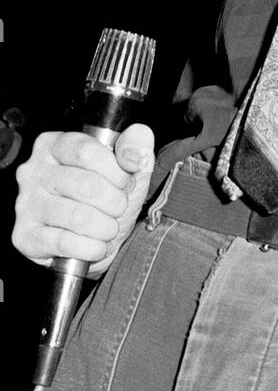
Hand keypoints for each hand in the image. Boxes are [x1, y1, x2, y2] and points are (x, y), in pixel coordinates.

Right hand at [12, 124, 155, 277]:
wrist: (98, 237)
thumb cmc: (108, 195)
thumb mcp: (128, 166)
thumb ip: (136, 145)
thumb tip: (137, 143)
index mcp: (53, 145)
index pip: (87, 152)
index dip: (116, 171)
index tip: (126, 182)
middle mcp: (33, 171)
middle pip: (86, 185)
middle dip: (116, 202)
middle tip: (119, 208)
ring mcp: (26, 204)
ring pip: (78, 217)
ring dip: (106, 227)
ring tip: (110, 228)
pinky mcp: (26, 236)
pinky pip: (65, 243)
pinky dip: (92, 248)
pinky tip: (98, 245)